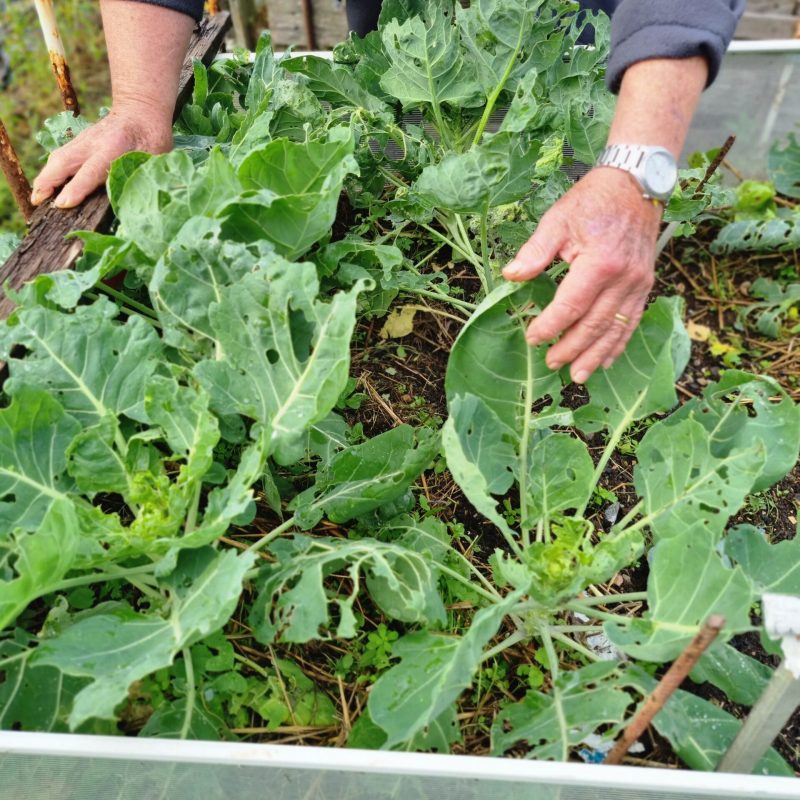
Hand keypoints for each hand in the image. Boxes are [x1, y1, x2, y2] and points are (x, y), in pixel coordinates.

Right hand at [31, 107, 172, 208]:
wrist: (140, 110)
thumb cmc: (152, 139)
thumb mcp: (155, 159)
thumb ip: (142, 176)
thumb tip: (135, 202)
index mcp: (115, 149)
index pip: (92, 171)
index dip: (77, 188)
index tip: (63, 204)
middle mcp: (94, 143)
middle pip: (64, 162)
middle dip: (49, 182)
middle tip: (38, 202)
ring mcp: (84, 140)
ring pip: (58, 157)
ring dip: (46, 177)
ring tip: (38, 197)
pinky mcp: (79, 141)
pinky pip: (61, 156)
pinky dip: (51, 170)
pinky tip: (47, 185)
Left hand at [502, 167, 662, 383]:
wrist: (636, 184)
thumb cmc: (592, 201)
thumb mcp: (558, 219)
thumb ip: (535, 251)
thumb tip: (510, 276)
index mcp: (599, 263)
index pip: (570, 306)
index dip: (549, 325)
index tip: (532, 337)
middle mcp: (623, 278)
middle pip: (594, 325)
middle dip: (571, 348)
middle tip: (550, 363)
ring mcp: (638, 284)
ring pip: (615, 329)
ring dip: (595, 356)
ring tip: (577, 376)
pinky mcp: (645, 285)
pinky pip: (631, 321)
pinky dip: (618, 344)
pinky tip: (606, 361)